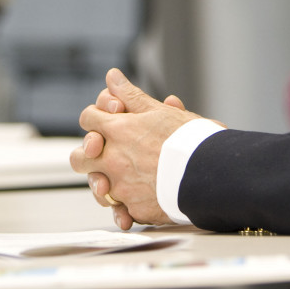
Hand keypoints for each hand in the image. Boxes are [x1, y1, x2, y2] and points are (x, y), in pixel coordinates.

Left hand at [70, 68, 201, 228]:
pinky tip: (133, 207)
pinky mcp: (136, 209)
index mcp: (118, 131)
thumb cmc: (189, 140)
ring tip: (119, 181)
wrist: (210, 173)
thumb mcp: (159, 111)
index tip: (107, 120)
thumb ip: (131, 95)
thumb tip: (112, 77)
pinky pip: (120, 211)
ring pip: (97, 188)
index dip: (95, 117)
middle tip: (102, 153)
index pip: (88, 119)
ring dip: (103, 184)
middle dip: (88, 154)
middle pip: (80, 158)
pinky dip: (124, 210)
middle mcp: (113, 160)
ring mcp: (122, 187)